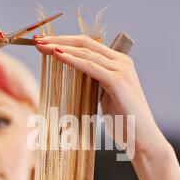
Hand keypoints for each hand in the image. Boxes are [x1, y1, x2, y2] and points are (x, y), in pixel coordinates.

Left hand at [33, 34, 168, 160]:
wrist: (142, 139)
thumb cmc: (124, 122)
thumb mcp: (105, 97)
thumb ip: (95, 83)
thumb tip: (75, 78)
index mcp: (119, 63)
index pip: (88, 45)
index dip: (65, 40)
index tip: (44, 42)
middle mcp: (122, 61)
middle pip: (85, 43)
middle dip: (58, 40)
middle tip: (37, 41)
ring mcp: (122, 70)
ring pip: (86, 52)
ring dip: (61, 47)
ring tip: (42, 47)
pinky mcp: (118, 82)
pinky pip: (90, 67)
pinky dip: (72, 60)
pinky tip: (57, 56)